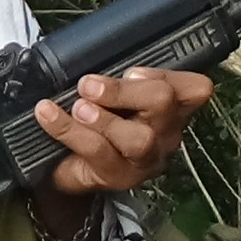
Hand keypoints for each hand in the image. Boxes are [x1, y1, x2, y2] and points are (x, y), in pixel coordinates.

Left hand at [36, 66, 213, 193]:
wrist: (64, 164)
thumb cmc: (93, 120)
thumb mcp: (107, 93)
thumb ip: (112, 78)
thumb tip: (90, 63)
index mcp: (170, 106)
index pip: (194, 88)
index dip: (166, 75)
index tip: (132, 71)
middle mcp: (165, 133)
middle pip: (163, 103)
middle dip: (123, 90)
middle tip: (88, 86)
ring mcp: (144, 159)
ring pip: (139, 137)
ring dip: (103, 118)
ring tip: (77, 108)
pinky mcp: (118, 177)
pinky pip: (98, 150)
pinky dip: (67, 128)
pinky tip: (47, 114)